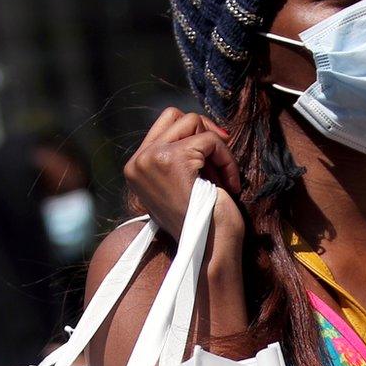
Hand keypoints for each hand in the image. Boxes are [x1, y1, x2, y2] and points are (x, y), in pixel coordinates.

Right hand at [123, 108, 245, 251]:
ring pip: (193, 122)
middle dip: (205, 134)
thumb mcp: (180, 182)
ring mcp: (151, 159)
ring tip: (223, 177)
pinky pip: (210, 140)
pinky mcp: (172, 160)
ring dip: (217, 148)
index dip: (194, 131)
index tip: (213, 154)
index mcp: (135, 167)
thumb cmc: (202, 221)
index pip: (164, 124)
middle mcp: (137, 162)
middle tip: (220, 163)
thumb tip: (197, 121)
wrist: (210, 249)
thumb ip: (176, 154)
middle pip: (177, 116)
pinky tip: (230, 185)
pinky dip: (227, 160)